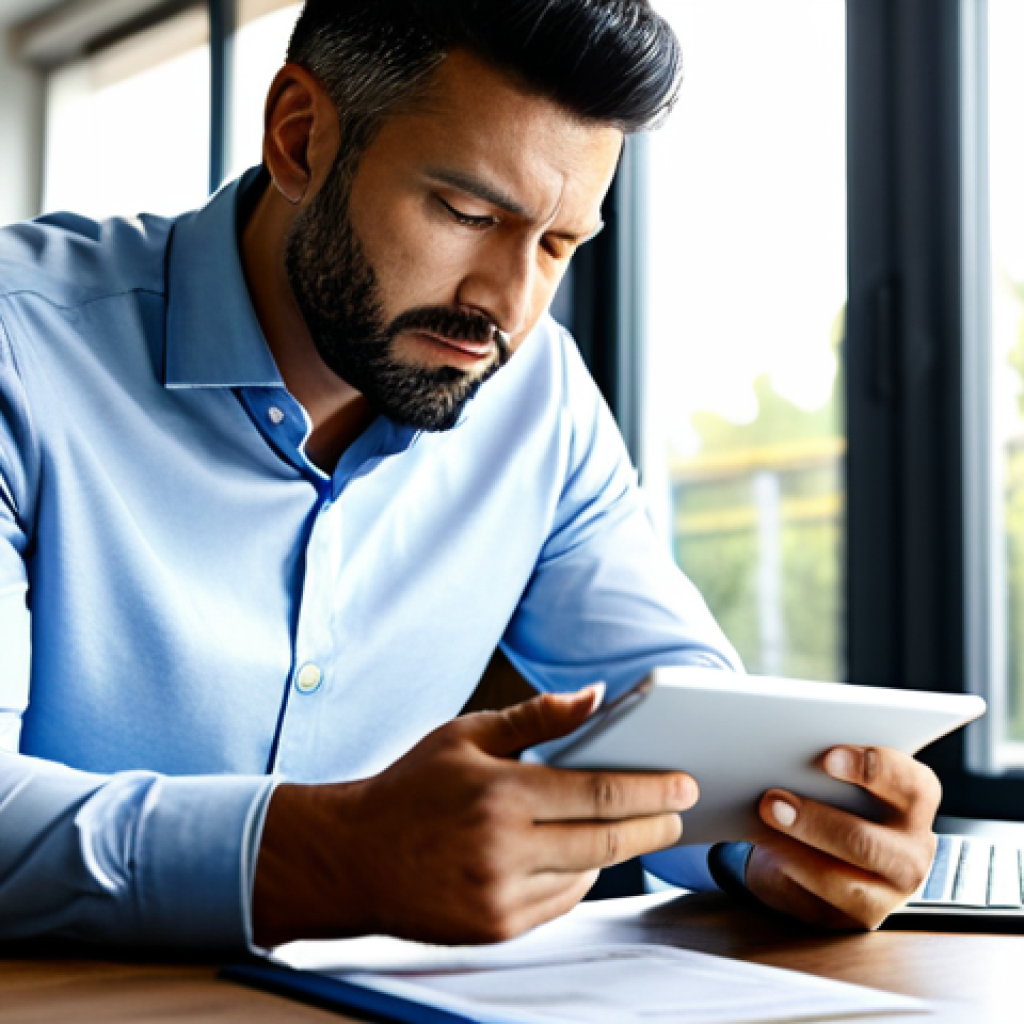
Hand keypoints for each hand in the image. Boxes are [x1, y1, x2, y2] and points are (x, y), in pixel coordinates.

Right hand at [252, 686, 697, 946]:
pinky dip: (580, 876)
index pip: (598, 792)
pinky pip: (561, 901)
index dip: (651, 790)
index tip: (683, 784)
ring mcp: (500, 894)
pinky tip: (579, 855)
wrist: (353, 857)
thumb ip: (536, 717)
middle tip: (678, 814)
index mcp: (499, 792)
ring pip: (588, 874)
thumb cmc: (411, 787)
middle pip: (608, 841)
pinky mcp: (496, 927)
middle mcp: (502, 848)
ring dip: (619, 851)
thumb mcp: (466, 736)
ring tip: (633, 828)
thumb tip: (594, 695)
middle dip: (654, 826)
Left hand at [745, 746, 940, 929]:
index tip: (828, 759)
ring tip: (761, 829)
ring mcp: (887, 895)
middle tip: (772, 802)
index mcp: (916, 803)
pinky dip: (784, 875)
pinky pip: (816, 903)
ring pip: (838, 881)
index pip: (909, 784)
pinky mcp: (855, 919)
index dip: (871, 769)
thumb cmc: (837, 797)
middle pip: (865, 843)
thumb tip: (784, 759)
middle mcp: (911, 853)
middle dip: (813, 822)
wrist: (829, 849)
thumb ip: (830, 768)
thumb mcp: (843, 777)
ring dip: (791, 853)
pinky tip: (765, 854)